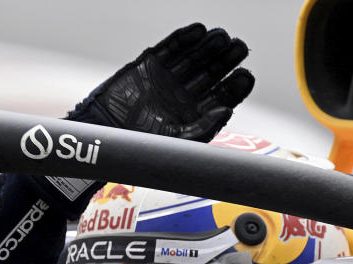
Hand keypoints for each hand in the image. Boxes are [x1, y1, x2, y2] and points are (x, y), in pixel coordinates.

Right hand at [68, 23, 254, 142]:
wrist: (107, 131)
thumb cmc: (141, 144)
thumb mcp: (178, 141)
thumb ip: (204, 127)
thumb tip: (227, 110)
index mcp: (195, 112)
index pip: (222, 95)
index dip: (236, 85)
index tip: (245, 76)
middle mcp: (184, 93)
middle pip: (212, 72)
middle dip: (227, 60)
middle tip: (239, 49)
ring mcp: (168, 77)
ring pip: (195, 56)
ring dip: (210, 46)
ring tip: (222, 37)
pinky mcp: (151, 64)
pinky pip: (172, 47)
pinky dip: (185, 37)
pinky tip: (199, 31)